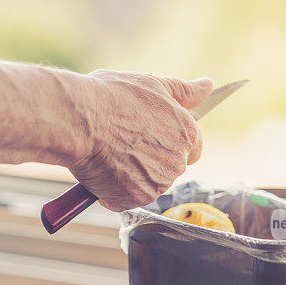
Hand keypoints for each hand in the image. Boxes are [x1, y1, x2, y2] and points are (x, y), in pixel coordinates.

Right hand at [69, 69, 212, 211]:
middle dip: (150, 159)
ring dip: (132, 176)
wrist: (78, 120)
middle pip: (169, 167)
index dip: (171, 141)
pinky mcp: (135, 199)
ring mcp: (157, 182)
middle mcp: (178, 161)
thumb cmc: (110, 98)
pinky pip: (126, 199)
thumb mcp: (151, 85)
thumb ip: (183, 91)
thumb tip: (207, 86)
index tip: (149, 137)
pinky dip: (113, 191)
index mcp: (186, 133)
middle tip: (122, 142)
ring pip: (148, 184)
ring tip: (109, 154)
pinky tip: (101, 170)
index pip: (193, 146)